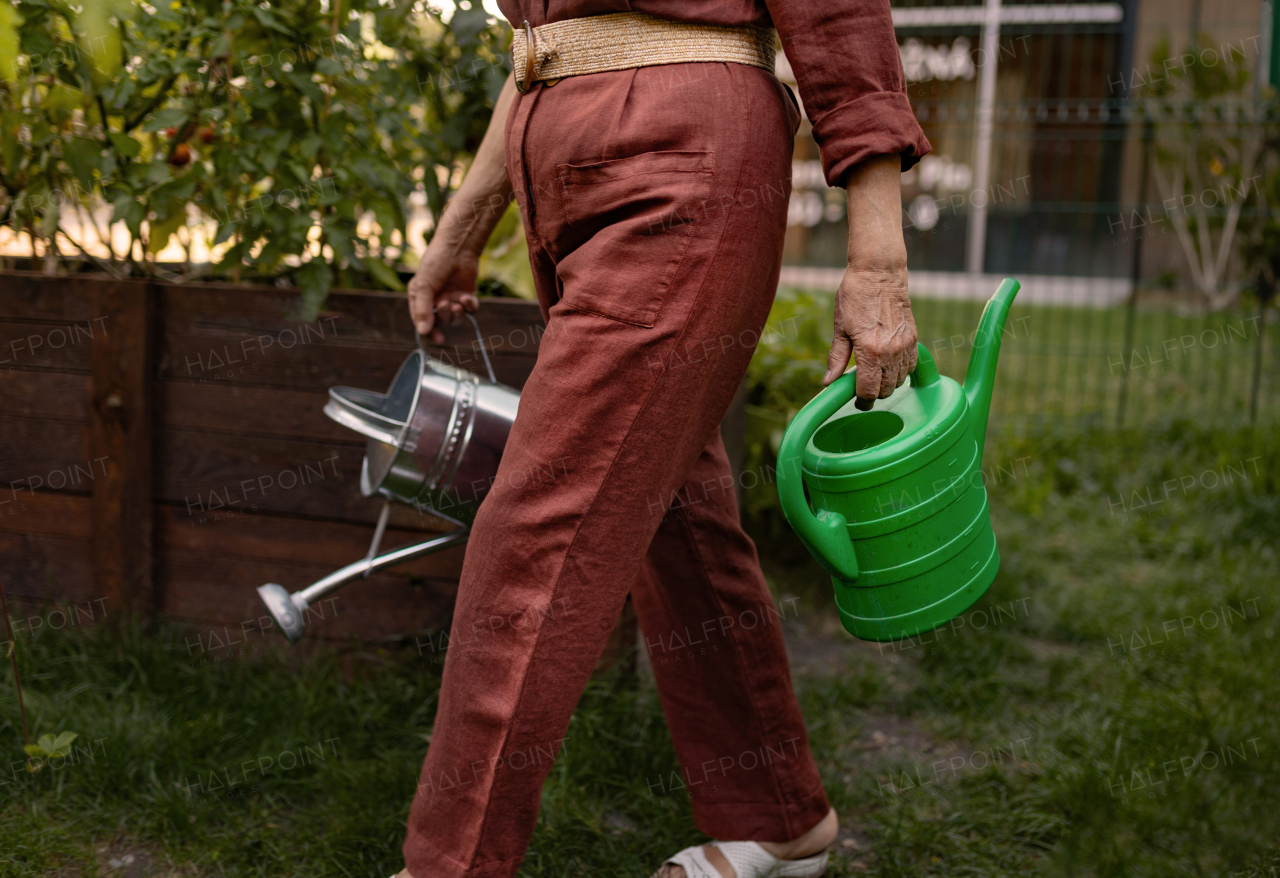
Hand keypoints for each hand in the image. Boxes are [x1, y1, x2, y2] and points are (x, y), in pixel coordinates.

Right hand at [406, 245, 480, 344]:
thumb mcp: (423, 286)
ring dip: (457, 314)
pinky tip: (466, 297)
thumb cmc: (435, 263)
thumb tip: (422, 332)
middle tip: (445, 304)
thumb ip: (422, 310)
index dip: (430, 331)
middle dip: (444, 316)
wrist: (457, 247)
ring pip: (456, 318)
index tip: (437, 339)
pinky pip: (470, 309)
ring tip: (457, 303)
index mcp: (421, 298)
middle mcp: (436, 300)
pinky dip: (469, 306)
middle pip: (441, 321)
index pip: (423, 321)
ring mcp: (452, 298)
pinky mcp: (467, 295)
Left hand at [827, 154, 918, 404]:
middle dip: (874, 392)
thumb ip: (836, 358)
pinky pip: (910, 366)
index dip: (862, 401)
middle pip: (886, 389)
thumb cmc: (855, 296)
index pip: (869, 391)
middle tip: (861, 384)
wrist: (879, 273)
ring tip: (873, 373)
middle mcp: (890, 352)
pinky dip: (901, 371)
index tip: (857, 400)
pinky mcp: (914, 338)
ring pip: (899, 380)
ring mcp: (905, 345)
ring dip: (887, 383)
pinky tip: (888, 364)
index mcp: (869, 351)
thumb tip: (828, 382)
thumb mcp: (840, 328)